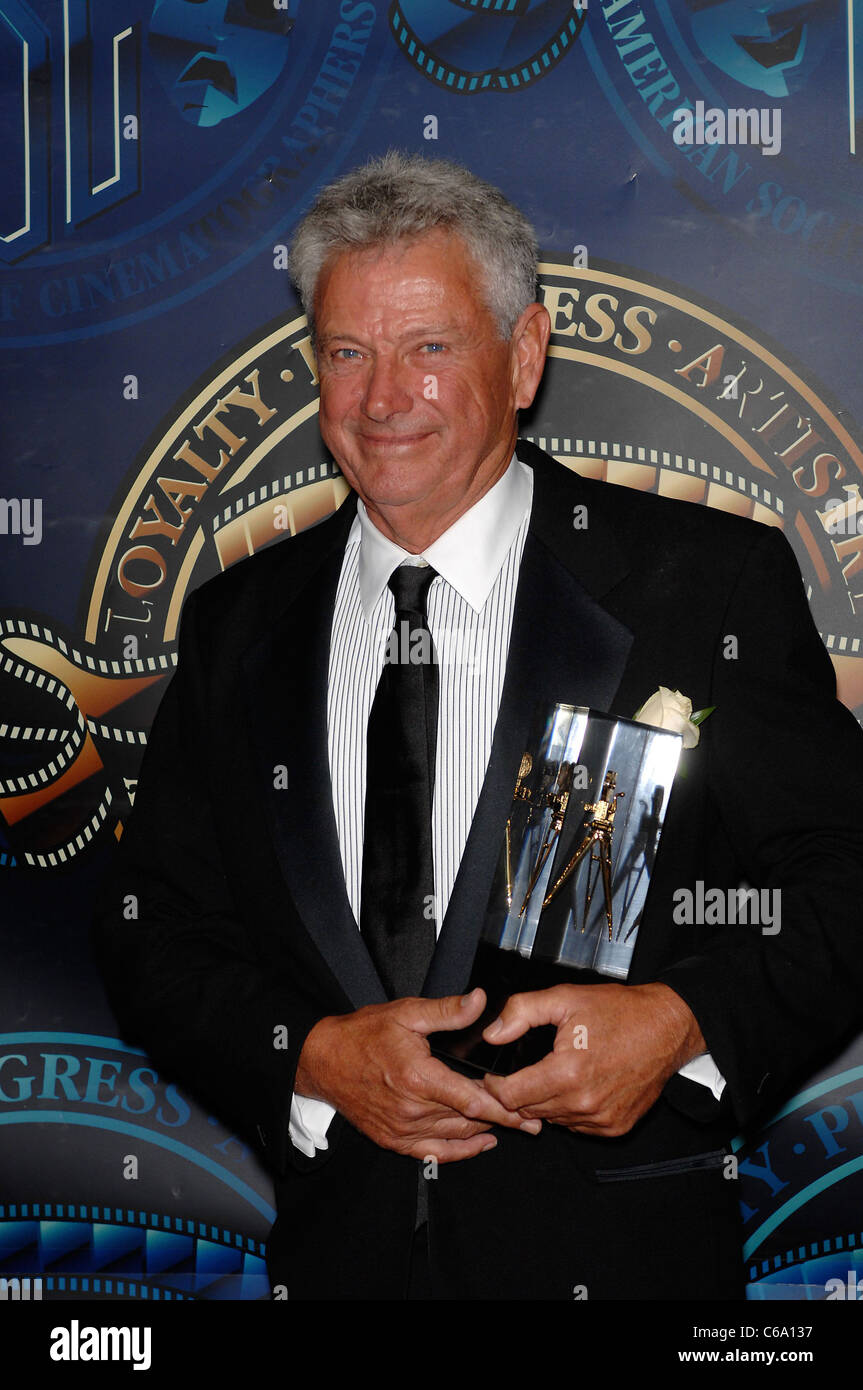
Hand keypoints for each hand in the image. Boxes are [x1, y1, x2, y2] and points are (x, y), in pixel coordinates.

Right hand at [295, 988, 540, 1162]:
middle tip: (533, 1122)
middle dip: (503, 1120)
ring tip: (514, 1128)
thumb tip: (479, 1001)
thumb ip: (446, 1011)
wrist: (323, 1061)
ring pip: (455, 1137)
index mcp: (418, 1078)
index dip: (503, 1106)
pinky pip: (433, 1153)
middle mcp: (412, 1109)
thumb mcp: (406, 1013)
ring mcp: (402, 1129)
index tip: (528, 1108)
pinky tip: (479, 1144)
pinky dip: (459, 1152)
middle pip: (469, 1121)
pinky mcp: (393, 1140)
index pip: (472, 1100)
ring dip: (484, 1133)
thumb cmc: (363, 1034)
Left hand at [481, 983, 705, 1136]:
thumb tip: (493, 1034)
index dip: (496, 1086)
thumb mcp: (565, 998)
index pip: (512, 1097)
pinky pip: (578, 1126)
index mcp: (567, 1072)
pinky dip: (570, 1110)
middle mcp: (584, 1103)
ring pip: (553, 1120)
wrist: (667, 1027)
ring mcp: (602, 1119)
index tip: (494, 1076)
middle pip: (529, 1111)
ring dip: (545, 1102)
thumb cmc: (619, 1011)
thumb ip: (521, 1012)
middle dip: (518, 1093)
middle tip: (523, 1072)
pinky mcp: (615, 1127)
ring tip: (553, 1074)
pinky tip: (577, 1086)